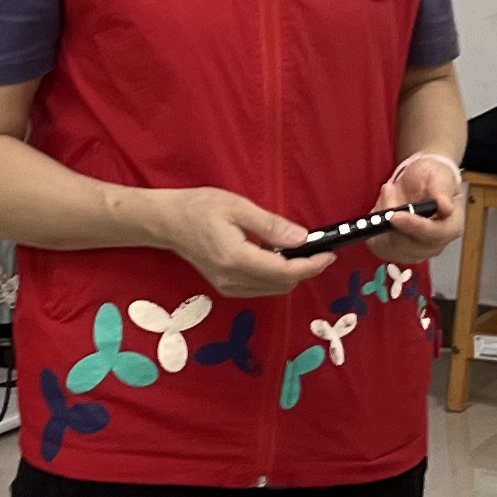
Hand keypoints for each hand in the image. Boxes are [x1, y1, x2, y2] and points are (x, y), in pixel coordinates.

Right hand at [152, 186, 311, 297]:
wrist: (167, 222)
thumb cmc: (199, 207)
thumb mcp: (237, 207)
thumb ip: (270, 225)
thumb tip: (302, 238)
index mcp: (236, 259)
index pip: (284, 272)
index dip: (311, 265)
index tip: (329, 253)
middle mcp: (232, 279)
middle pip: (282, 285)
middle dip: (305, 270)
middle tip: (319, 248)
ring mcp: (227, 287)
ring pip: (273, 290)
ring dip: (291, 274)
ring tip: (301, 251)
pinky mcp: (226, 287)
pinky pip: (261, 288)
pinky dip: (276, 276)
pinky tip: (278, 257)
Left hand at [368, 154, 465, 262]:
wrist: (422, 184)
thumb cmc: (433, 178)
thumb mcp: (439, 175)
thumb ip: (442, 189)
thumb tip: (446, 208)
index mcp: (452, 227)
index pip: (434, 235)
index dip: (414, 227)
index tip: (396, 216)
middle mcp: (435, 245)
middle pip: (410, 245)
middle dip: (393, 218)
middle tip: (388, 189)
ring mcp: (416, 252)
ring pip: (391, 246)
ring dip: (383, 219)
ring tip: (388, 193)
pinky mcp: (396, 252)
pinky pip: (380, 246)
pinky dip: (376, 226)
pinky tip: (383, 209)